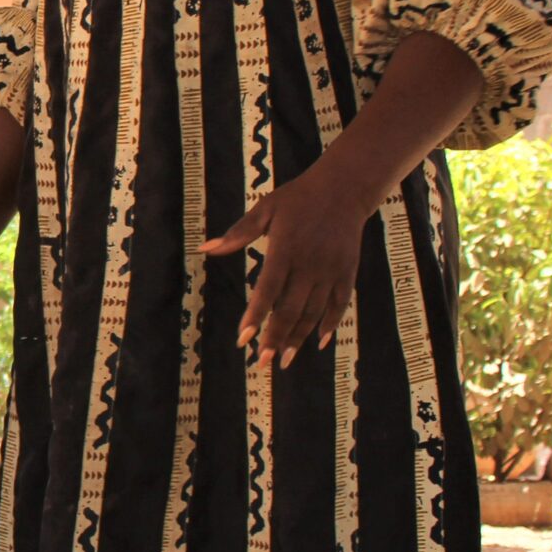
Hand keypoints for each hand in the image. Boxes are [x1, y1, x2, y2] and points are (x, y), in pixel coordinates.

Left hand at [202, 167, 375, 365]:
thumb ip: (237, 234)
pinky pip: (339, 304)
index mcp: (285, 250)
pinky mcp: (347, 272)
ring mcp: (330, 270)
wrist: (344, 189)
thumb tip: (205, 249)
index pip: (267, 290)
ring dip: (298, 338)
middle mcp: (309, 264)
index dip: (255, 316)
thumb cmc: (298, 199)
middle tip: (260, 362)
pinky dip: (330, 324)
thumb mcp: (265, 210)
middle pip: (290, 309)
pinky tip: (318, 342)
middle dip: (274, 337)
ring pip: (314, 312)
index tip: (242, 339)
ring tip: (284, 360)